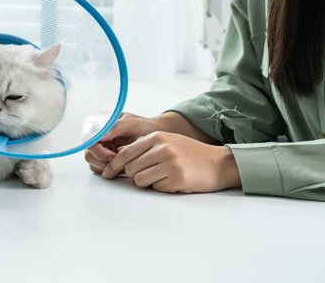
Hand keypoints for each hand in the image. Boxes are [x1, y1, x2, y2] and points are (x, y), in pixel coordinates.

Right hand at [85, 112, 163, 173]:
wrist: (156, 134)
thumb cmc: (144, 126)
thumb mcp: (131, 124)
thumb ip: (115, 128)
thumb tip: (99, 135)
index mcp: (102, 126)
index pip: (89, 140)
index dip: (98, 151)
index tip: (112, 156)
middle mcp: (100, 138)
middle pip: (89, 154)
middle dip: (102, 161)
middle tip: (119, 162)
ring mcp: (103, 149)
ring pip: (94, 163)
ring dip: (106, 167)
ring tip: (123, 164)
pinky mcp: (108, 159)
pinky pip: (101, 169)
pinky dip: (110, 170)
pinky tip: (123, 167)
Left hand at [101, 130, 240, 192]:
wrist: (217, 163)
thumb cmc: (190, 153)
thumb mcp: (167, 142)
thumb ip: (146, 147)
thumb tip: (121, 157)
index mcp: (157, 137)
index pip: (126, 152)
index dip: (114, 164)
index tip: (107, 173)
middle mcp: (162, 148)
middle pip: (130, 168)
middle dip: (134, 174)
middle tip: (147, 175)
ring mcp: (169, 163)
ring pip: (140, 179)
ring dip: (147, 182)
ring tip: (161, 177)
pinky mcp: (177, 179)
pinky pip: (156, 188)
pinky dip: (161, 187)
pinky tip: (173, 182)